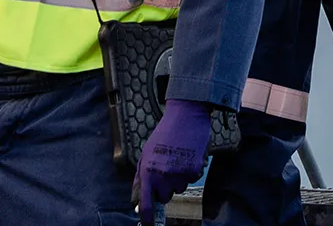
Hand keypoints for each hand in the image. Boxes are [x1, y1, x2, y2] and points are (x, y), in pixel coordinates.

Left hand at [137, 99, 213, 224]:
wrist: (186, 116)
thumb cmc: (164, 134)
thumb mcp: (146, 154)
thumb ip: (141, 178)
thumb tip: (137, 200)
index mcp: (148, 172)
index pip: (146, 203)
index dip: (147, 218)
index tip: (149, 225)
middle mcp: (163, 176)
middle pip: (165, 197)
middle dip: (165, 187)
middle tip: (166, 167)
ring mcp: (180, 174)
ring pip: (179, 188)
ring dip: (178, 178)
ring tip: (177, 157)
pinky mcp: (194, 170)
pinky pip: (192, 179)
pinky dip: (190, 170)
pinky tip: (187, 154)